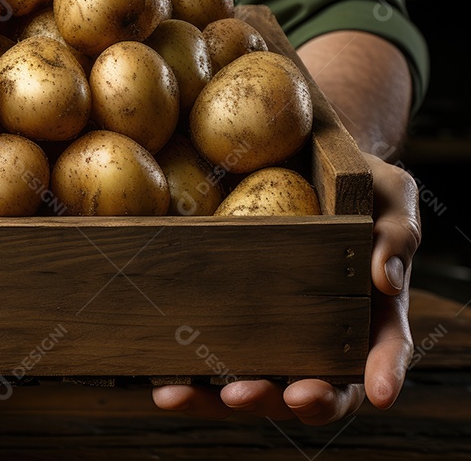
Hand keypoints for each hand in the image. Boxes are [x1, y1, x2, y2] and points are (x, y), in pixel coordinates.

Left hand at [152, 153, 419, 423]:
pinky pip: (214, 363)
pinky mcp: (234, 325)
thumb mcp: (386, 194)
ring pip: (258, 386)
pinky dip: (189, 381)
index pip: (384, 351)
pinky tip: (162, 386)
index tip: (381, 394)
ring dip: (221, 399)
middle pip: (314, 387)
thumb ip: (397, 233)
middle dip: (283, 399)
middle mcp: (323, 337)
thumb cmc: (355, 181)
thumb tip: (386, 280)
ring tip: (182, 393)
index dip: (385, 375)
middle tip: (249, 393)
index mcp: (371, 313)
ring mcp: (278, 335)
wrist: (300, 157)